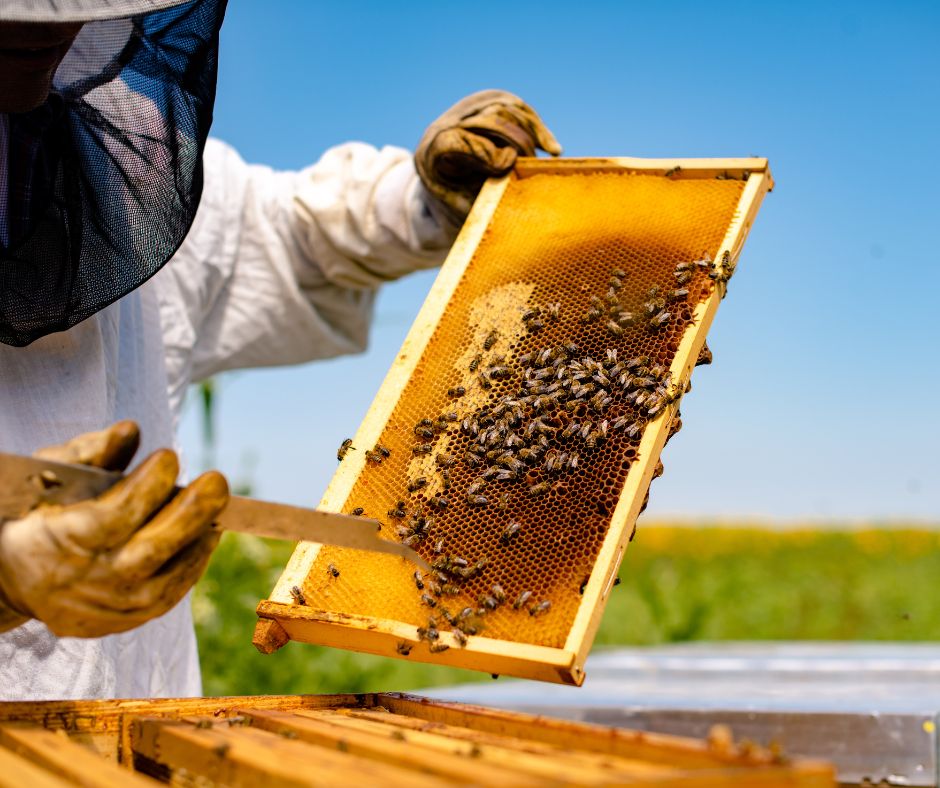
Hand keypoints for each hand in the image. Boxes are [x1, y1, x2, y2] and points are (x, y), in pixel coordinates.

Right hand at [0, 423, 227, 637]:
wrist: (15, 579)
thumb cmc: (39, 515)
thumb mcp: (51, 477)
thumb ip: (90, 452)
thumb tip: (130, 430)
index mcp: (61, 541)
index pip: (113, 516)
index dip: (146, 486)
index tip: (169, 457)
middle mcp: (85, 581)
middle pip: (149, 551)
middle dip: (190, 513)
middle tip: (216, 481)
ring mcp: (106, 607)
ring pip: (166, 579)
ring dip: (198, 538)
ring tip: (216, 505)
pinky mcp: (123, 621)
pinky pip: (169, 596)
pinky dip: (192, 564)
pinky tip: (206, 534)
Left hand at [414, 89, 561, 224]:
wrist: (448, 184)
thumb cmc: (459, 204)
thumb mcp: (465, 209)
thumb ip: (484, 200)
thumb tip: (515, 192)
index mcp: (432, 153)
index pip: (454, 140)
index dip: (482, 151)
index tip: (507, 166)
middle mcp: (447, 123)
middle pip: (485, 118)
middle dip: (515, 140)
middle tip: (532, 165)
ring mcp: (467, 109)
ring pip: (504, 107)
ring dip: (530, 131)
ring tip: (550, 153)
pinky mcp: (488, 103)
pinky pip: (515, 107)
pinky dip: (536, 126)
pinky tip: (552, 148)